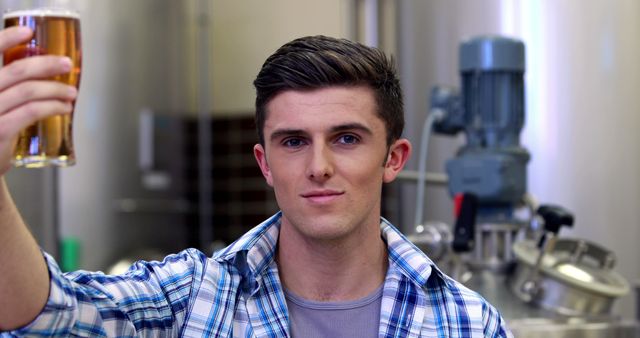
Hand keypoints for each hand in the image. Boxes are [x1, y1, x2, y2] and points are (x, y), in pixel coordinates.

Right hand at [0, 26, 77, 174]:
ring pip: (29, 91)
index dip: (6, 38)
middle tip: (66, 64)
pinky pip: (32, 111)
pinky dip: (53, 106)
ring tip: (71, 93)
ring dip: (56, 89)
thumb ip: (10, 88)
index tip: (28, 32)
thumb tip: (44, 71)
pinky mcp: (0, 130)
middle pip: (17, 70)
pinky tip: (64, 108)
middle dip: (46, 64)